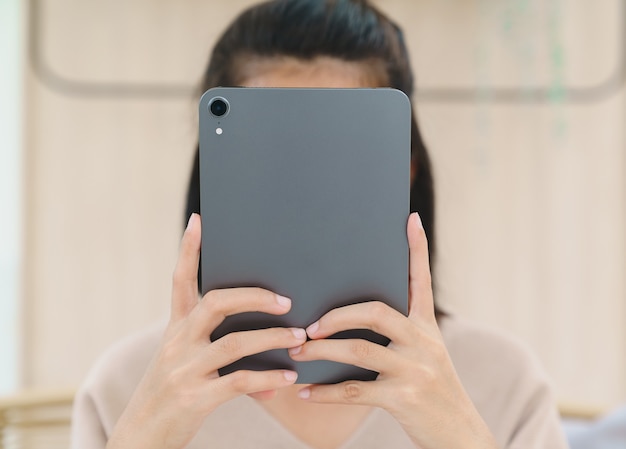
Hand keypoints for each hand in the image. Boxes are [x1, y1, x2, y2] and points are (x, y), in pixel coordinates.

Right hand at [106, 214, 306, 448]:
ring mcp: (185, 369)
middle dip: (253, 296)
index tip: (198, 221)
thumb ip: (229, 363)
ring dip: (272, 338)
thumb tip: (278, 372)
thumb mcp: (187, 368)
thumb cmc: (171, 398)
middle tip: (285, 299)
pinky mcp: (195, 397)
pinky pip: (239, 381)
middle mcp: (177, 342)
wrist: (140, 439)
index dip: (189, 250)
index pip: (180, 281)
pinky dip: (267, 378)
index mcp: (175, 329)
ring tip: (298, 338)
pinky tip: (288, 379)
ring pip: (234, 343)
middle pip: (215, 303)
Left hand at [288, 213, 497, 448]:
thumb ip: (400, 333)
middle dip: (336, 315)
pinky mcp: (403, 398)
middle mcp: (423, 341)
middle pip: (375, 312)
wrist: (459, 434)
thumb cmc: (431, 389)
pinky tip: (305, 390)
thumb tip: (353, 317)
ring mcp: (414, 369)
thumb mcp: (427, 354)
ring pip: (358, 350)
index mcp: (427, 326)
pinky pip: (354, 390)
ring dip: (320, 352)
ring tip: (297, 352)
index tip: (409, 219)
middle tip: (310, 325)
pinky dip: (325, 391)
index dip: (417, 249)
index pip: (421, 281)